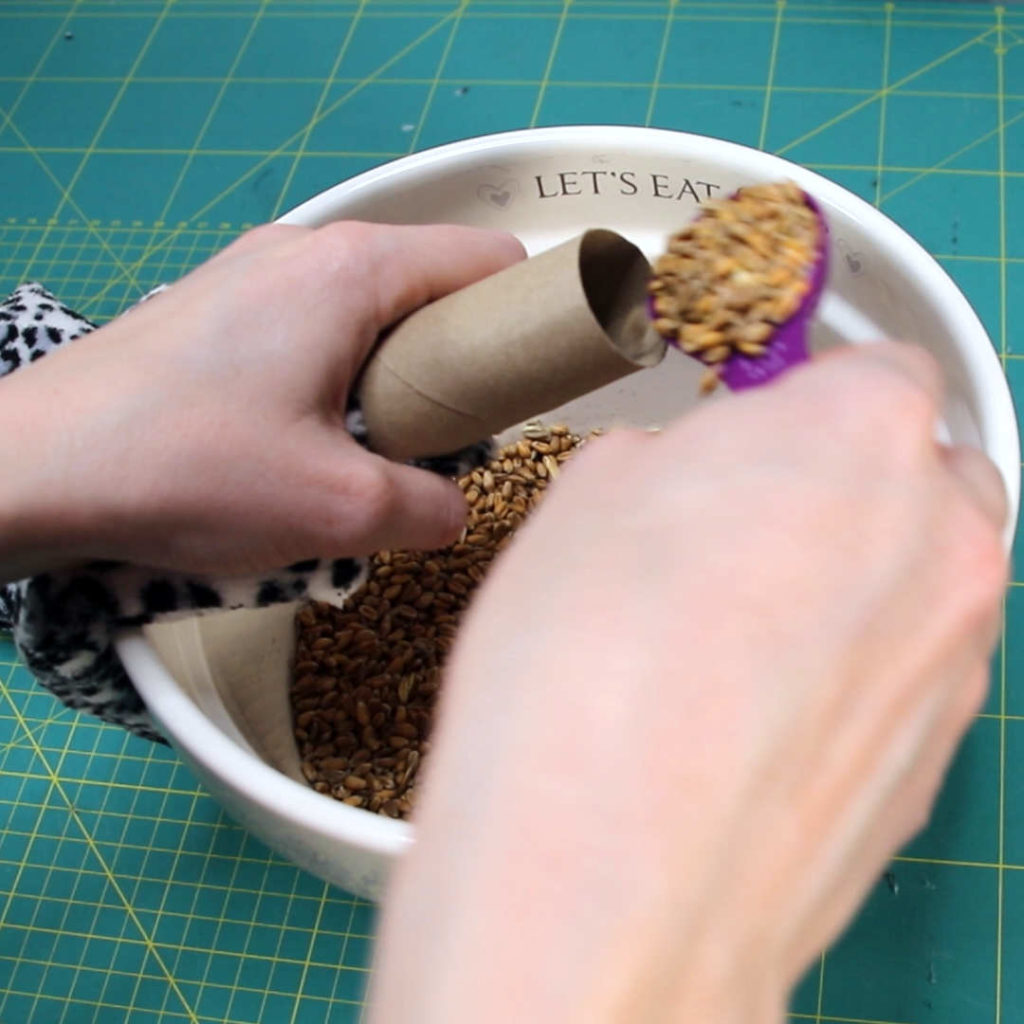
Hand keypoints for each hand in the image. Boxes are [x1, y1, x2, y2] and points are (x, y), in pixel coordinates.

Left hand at [0, 223, 523, 579]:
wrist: (32, 470)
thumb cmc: (187, 470)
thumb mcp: (340, 509)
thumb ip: (432, 509)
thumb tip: (453, 510)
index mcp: (353, 271)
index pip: (487, 260)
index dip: (529, 316)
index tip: (533, 382)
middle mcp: (306, 251)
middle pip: (430, 285)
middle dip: (458, 362)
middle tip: (446, 441)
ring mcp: (254, 274)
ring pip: (370, 312)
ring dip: (394, 377)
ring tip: (370, 452)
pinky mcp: (217, 309)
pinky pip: (314, 328)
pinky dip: (339, 377)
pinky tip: (305, 442)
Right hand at [371, 344, 1007, 1023]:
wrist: (607, 881)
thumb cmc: (585, 677)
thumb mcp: (590, 498)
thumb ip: (676, 460)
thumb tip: (688, 476)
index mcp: (857, 434)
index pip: (880, 370)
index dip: (811, 395)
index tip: (767, 426)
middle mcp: (938, 540)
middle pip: (924, 477)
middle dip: (849, 486)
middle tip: (744, 530)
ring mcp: (953, 660)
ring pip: (920, 582)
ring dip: (851, 585)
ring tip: (733, 639)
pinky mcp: (935, 764)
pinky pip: (906, 680)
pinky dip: (850, 676)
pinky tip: (752, 714)